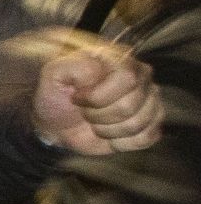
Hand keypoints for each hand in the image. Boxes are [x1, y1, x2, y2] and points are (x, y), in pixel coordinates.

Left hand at [32, 34, 161, 154]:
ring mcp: (149, 101)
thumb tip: (99, 71)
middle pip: (129, 105)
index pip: (127, 79)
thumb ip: (75, 66)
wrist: (54, 120)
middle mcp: (141, 78)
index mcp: (121, 60)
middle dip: (98, 115)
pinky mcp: (150, 124)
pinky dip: (121, 143)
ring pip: (137, 124)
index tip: (77, 97)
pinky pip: (146, 138)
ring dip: (107, 130)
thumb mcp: (54, 73)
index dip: (98, 96)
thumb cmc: (56, 94)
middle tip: (85, 111)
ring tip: (94, 121)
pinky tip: (109, 134)